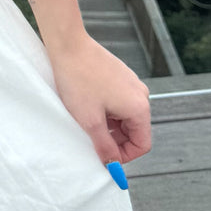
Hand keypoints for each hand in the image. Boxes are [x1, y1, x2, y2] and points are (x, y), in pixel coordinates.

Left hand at [46, 32, 151, 166]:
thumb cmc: (78, 81)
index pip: (142, 144)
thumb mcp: (90, 121)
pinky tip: (87, 105)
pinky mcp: (120, 75)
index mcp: (139, 107)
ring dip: (109, 125)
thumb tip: (114, 166)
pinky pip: (119, 101)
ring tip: (86, 120)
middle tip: (91, 139)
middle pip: (134, 130)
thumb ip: (105, 147)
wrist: (68, 44)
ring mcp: (131, 83)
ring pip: (124, 116)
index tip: (104, 157)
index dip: (124, 156)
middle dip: (115, 140)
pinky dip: (106, 110)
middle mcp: (141, 94)